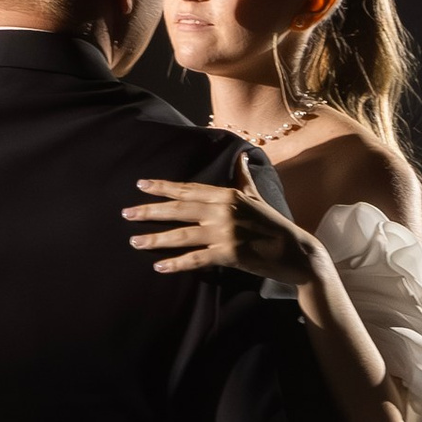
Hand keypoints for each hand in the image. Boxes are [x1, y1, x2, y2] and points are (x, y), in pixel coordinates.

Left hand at [125, 156, 320, 282]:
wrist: (296, 252)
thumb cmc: (273, 223)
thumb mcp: (257, 196)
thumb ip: (243, 177)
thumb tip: (241, 155)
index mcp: (228, 194)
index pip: (188, 189)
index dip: (163, 187)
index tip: (140, 185)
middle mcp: (224, 211)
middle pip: (179, 209)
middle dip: (150, 211)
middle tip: (126, 214)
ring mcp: (226, 233)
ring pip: (183, 235)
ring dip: (156, 239)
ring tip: (135, 241)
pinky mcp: (230, 255)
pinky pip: (197, 259)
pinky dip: (177, 263)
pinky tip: (160, 266)